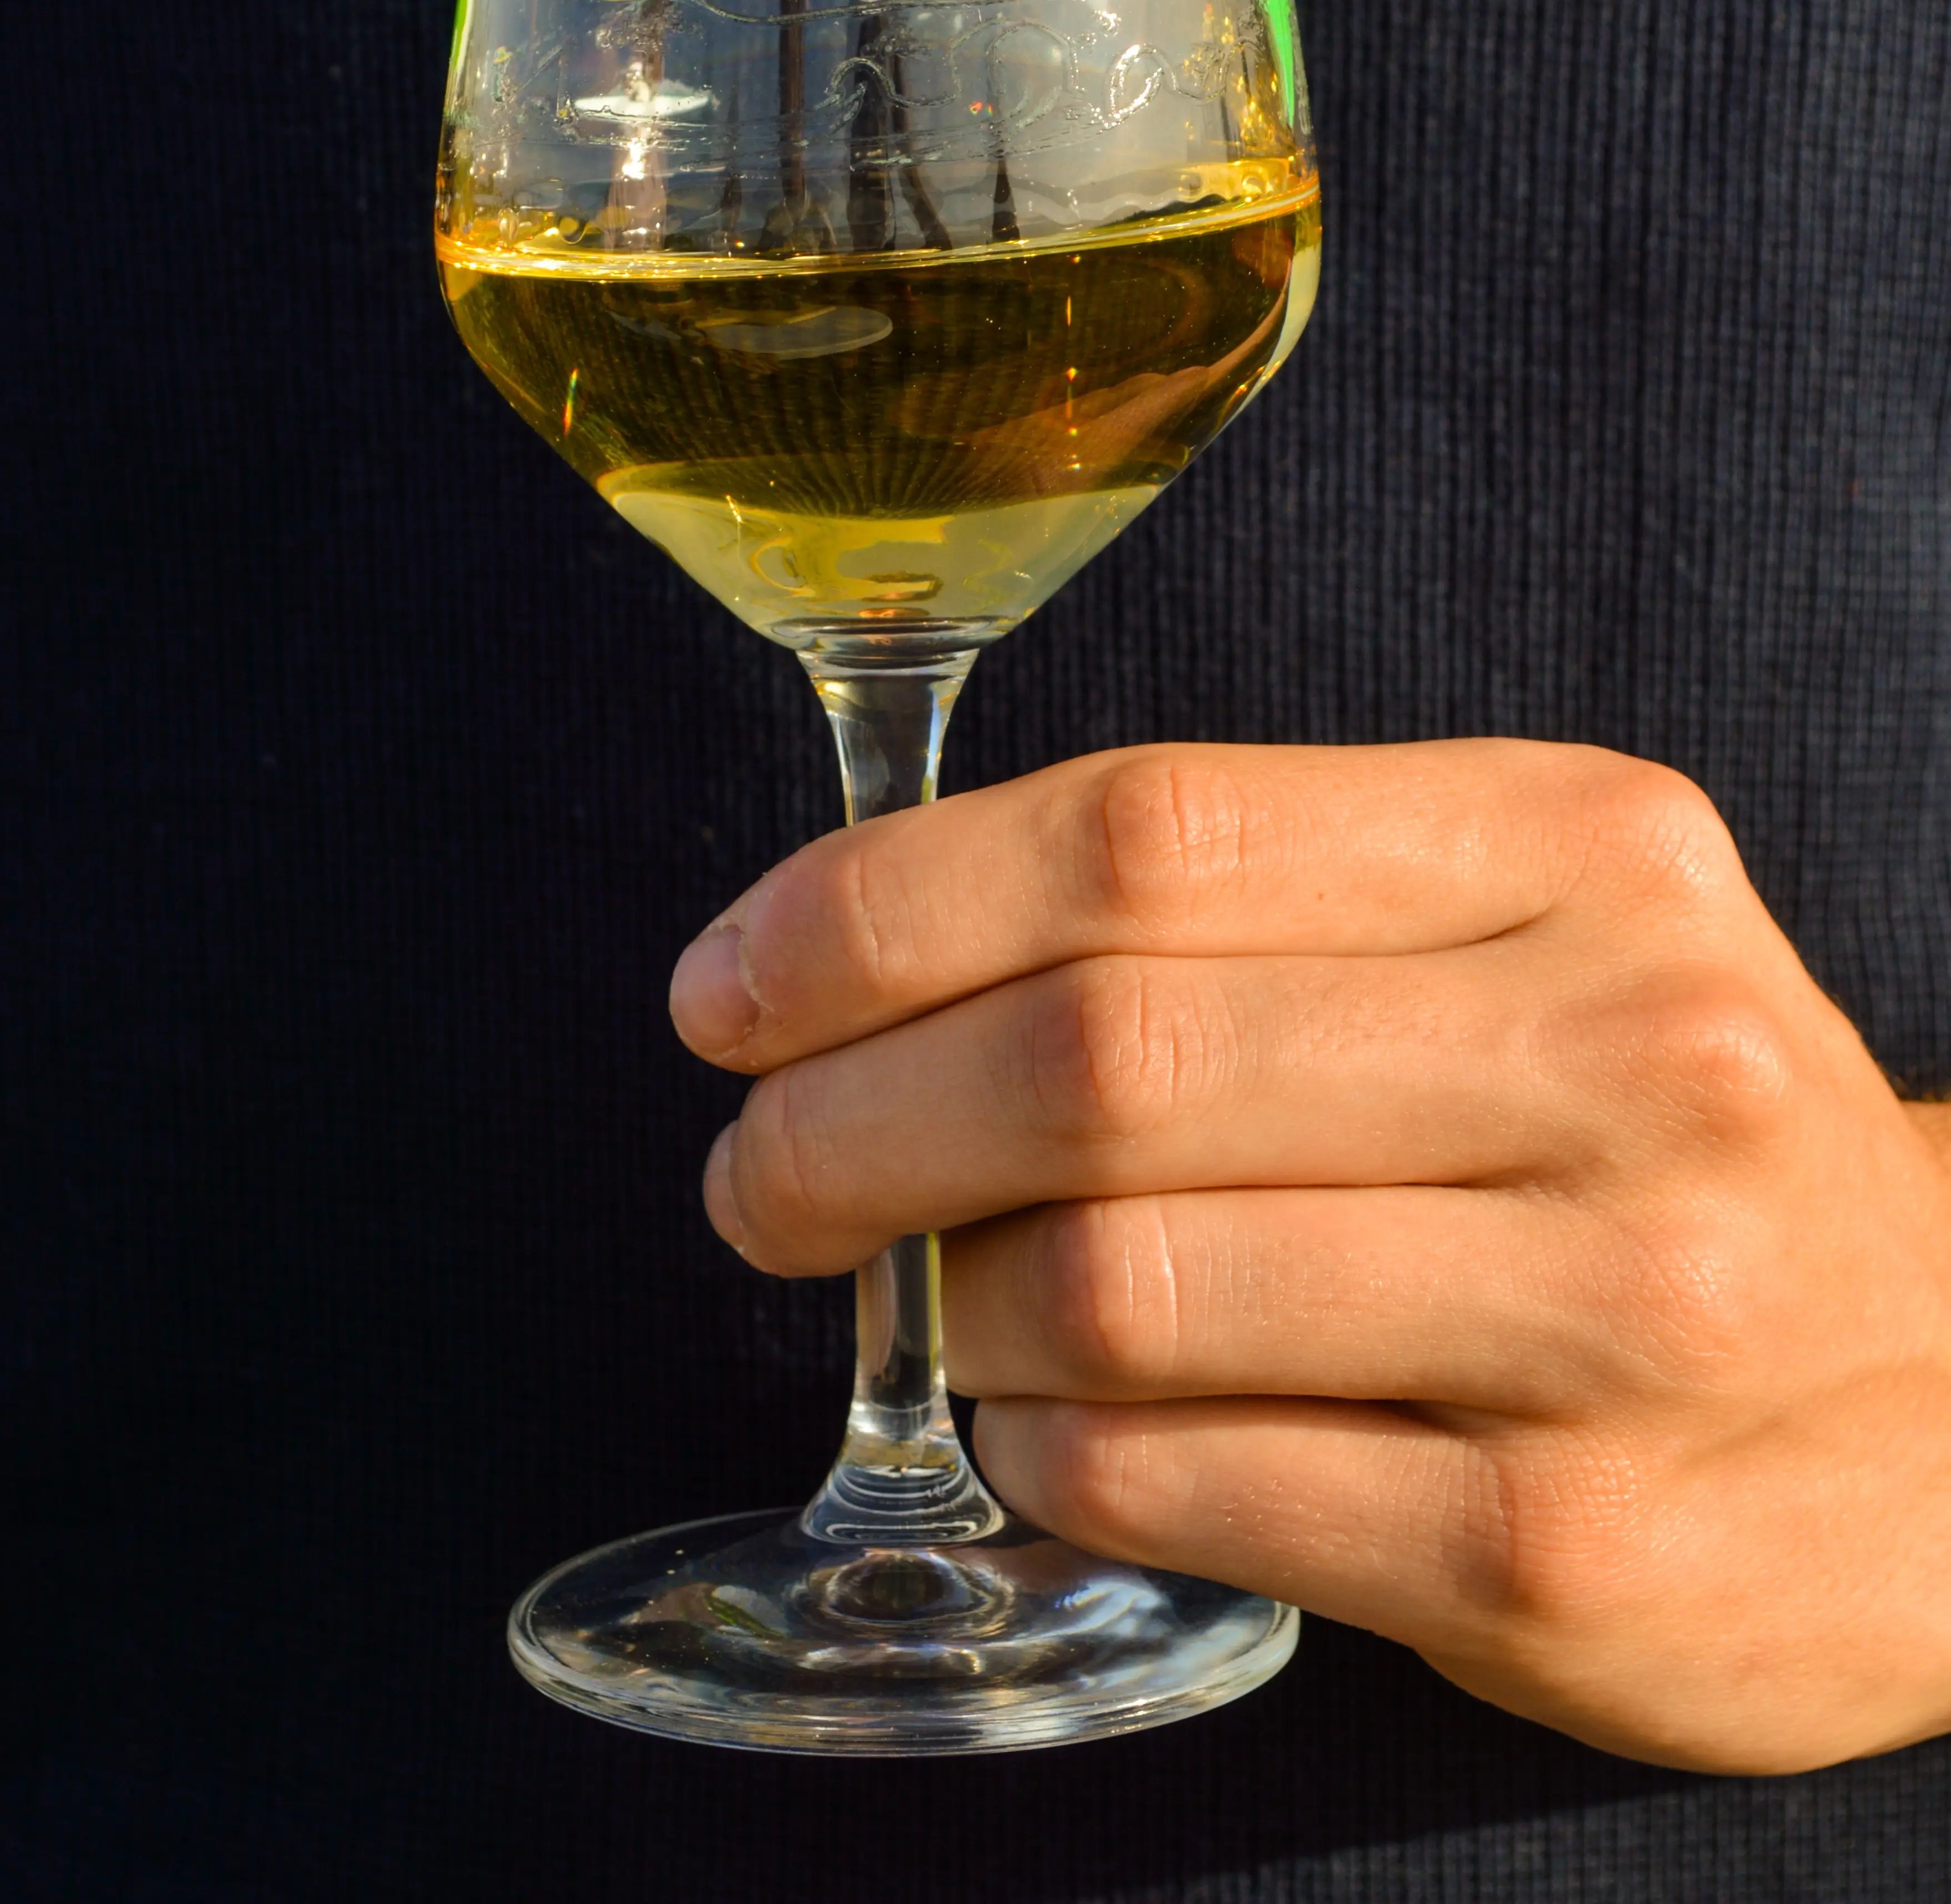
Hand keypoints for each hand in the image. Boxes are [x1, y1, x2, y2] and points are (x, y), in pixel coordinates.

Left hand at [670, 740, 1950, 1770]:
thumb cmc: (1652, 1132)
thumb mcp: (1525, 929)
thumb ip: (1249, 910)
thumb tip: (877, 953)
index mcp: (1578, 848)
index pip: (1143, 833)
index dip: (882, 908)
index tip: (736, 985)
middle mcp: (1626, 1054)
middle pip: (1105, 1054)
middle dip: (851, 1122)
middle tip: (759, 1175)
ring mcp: (1622, 1316)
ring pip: (1125, 1287)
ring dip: (954, 1306)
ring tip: (935, 1306)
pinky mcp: (1580, 1555)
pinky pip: (1195, 1485)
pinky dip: (1053, 1460)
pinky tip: (1044, 1432)